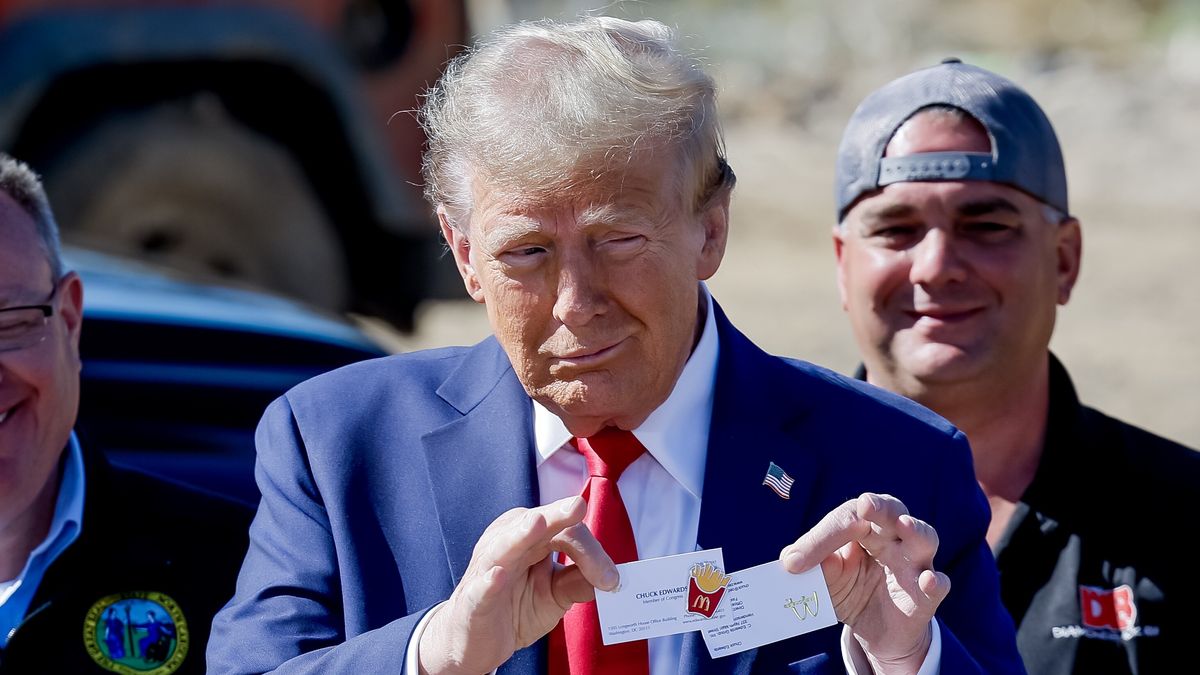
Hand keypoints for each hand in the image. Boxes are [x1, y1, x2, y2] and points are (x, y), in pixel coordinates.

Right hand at [418, 496, 616, 674]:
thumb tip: (613, 578)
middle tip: (578, 507)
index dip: (591, 551)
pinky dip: (490, 581)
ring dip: (520, 535)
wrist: (476, 641)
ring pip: (503, 547)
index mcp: (529, 537)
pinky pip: (481, 589)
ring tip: (538, 523)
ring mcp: (487, 570)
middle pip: (536, 525)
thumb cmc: (515, 608)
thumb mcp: (555, 594)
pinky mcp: (473, 600)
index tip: (611, 580)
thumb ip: (579, 581)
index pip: (564, 531)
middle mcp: (506, 543)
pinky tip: (499, 574)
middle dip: (558, 517)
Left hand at [780, 493, 949, 674]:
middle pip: (893, 512)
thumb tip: (793, 562)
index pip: (846, 519)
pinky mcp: (926, 595)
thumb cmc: (849, 589)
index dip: (821, 538)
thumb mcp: (826, 579)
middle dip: (880, 507)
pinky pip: (938, 584)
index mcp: (865, 527)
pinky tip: (927, 580)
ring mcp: (914, 564)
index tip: (794, 562)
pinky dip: (935, 581)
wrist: (874, 631)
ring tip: (904, 525)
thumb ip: (812, 567)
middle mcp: (893, 538)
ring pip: (924, 538)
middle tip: (865, 506)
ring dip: (915, 530)